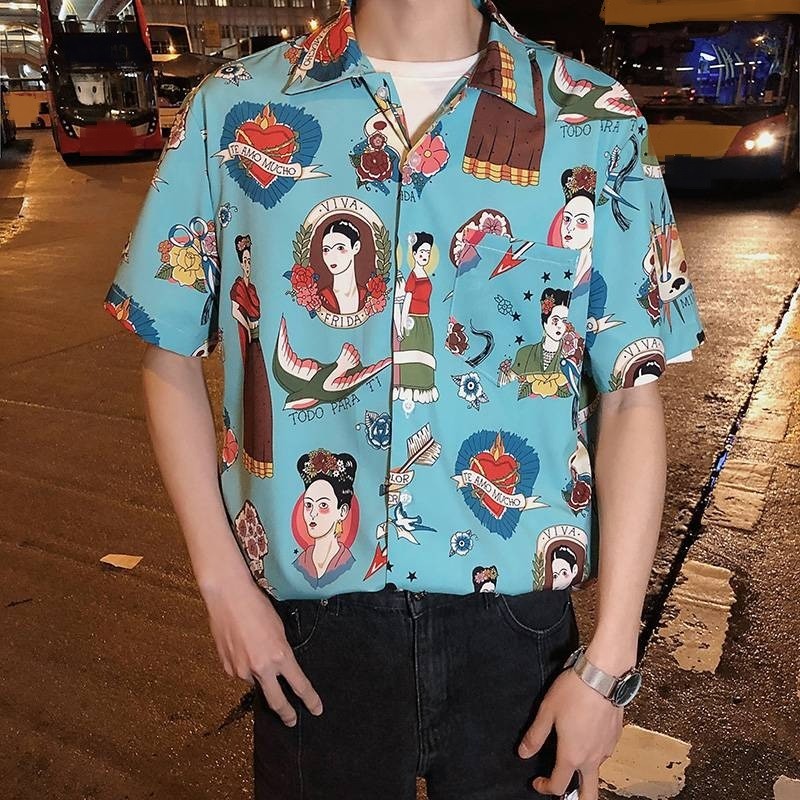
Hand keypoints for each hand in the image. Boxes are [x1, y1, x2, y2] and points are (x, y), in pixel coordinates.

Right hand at [202, 576, 322, 726]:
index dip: (310, 700)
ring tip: (254, 649)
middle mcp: (261, 668)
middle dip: (286, 714)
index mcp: (280, 655)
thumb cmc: (257, 607)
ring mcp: (241, 671)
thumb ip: (281, 651)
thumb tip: (279, 666)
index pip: (299, 685)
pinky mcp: (226, 668)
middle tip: (292, 720)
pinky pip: (240, 674)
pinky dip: (244, 667)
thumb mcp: (279, 629)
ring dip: (259, 675)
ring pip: (255, 682)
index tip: (317, 710)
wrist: (228, 598)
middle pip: (276, 701)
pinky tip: (241, 648)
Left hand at [517, 668, 622, 798]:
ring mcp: (607, 749)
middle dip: (577, 799)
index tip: (537, 782)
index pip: (559, 786)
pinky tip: (586, 737)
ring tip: (572, 757)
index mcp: (572, 755)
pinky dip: (594, 753)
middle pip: (589, 795)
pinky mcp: (615, 737)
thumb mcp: (547, 711)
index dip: (545, 788)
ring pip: (596, 772)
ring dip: (584, 773)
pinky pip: (604, 753)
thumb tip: (523, 753)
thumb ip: (535, 735)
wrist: (603, 675)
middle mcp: (592, 758)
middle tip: (564, 793)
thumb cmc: (573, 692)